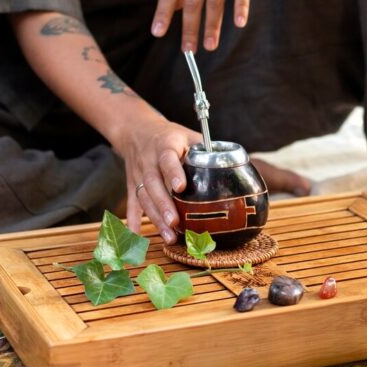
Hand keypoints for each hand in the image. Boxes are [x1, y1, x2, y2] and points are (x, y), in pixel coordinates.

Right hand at [115, 113, 202, 242]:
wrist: (137, 130)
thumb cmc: (170, 136)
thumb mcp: (188, 135)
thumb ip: (206, 151)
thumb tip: (235, 167)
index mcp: (165, 145)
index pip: (167, 159)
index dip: (173, 173)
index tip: (181, 188)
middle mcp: (148, 160)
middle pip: (153, 184)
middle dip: (164, 205)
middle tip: (175, 222)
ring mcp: (138, 174)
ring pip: (143, 198)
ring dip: (155, 218)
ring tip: (169, 236)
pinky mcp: (131, 184)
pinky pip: (132, 204)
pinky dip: (133, 221)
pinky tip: (137, 235)